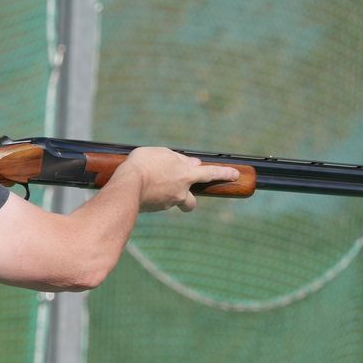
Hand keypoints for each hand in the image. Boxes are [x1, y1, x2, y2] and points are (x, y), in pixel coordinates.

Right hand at [118, 147, 240, 212]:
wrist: (127, 186)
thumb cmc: (144, 164)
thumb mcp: (162, 154)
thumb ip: (177, 159)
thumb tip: (191, 164)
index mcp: (185, 174)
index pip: (210, 174)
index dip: (224, 174)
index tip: (236, 175)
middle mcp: (180, 191)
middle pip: (191, 201)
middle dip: (188, 199)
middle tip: (178, 193)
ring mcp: (167, 203)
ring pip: (170, 201)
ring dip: (163, 194)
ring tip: (147, 184)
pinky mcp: (153, 209)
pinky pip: (156, 202)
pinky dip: (151, 196)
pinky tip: (139, 188)